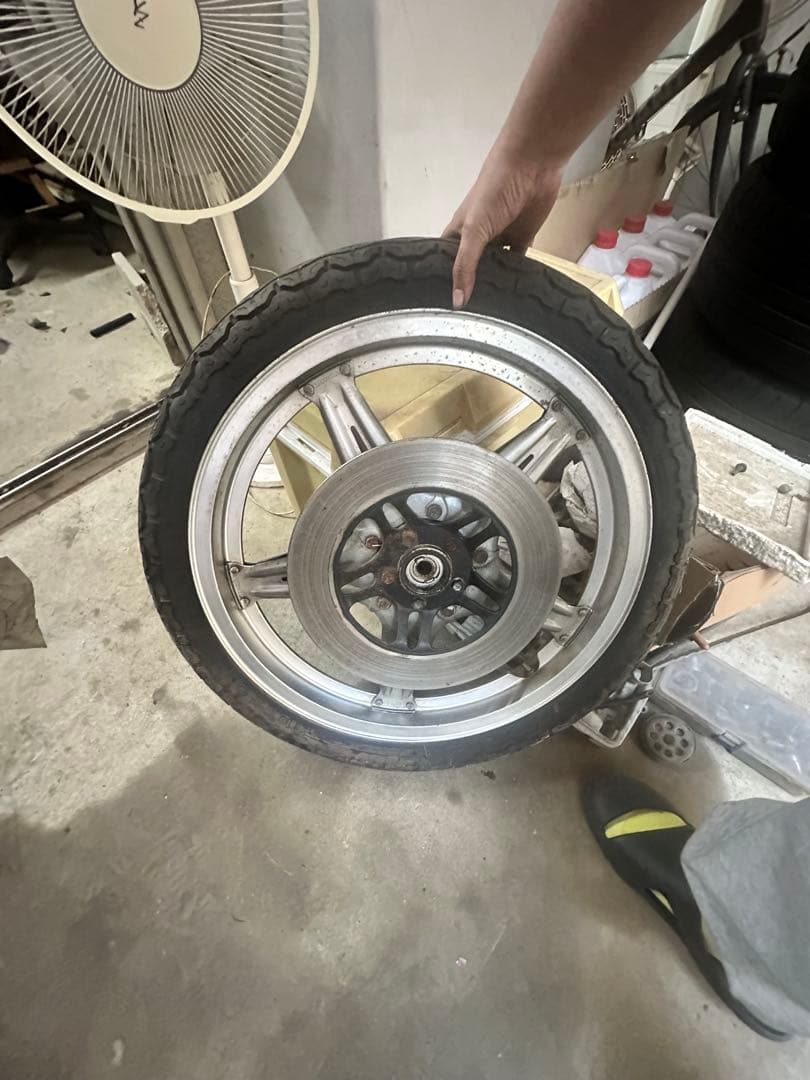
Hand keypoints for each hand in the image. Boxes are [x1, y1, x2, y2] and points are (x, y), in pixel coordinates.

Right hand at [442, 147, 563, 307]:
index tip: (439, 309)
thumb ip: (465, 266)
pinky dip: (516, 277)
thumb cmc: (495, 190)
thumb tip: (458, 301)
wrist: (533, 164)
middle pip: (471, 270)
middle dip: (470, 288)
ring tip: (491, 316)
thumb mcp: (474, 230)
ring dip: (494, 285)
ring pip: (495, 270)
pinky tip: (515, 297)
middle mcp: (477, 239)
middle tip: (467, 322)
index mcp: (458, 233)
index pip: (446, 263)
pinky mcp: (522, 239)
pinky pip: (518, 264)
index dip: (442, 282)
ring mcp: (500, 240)